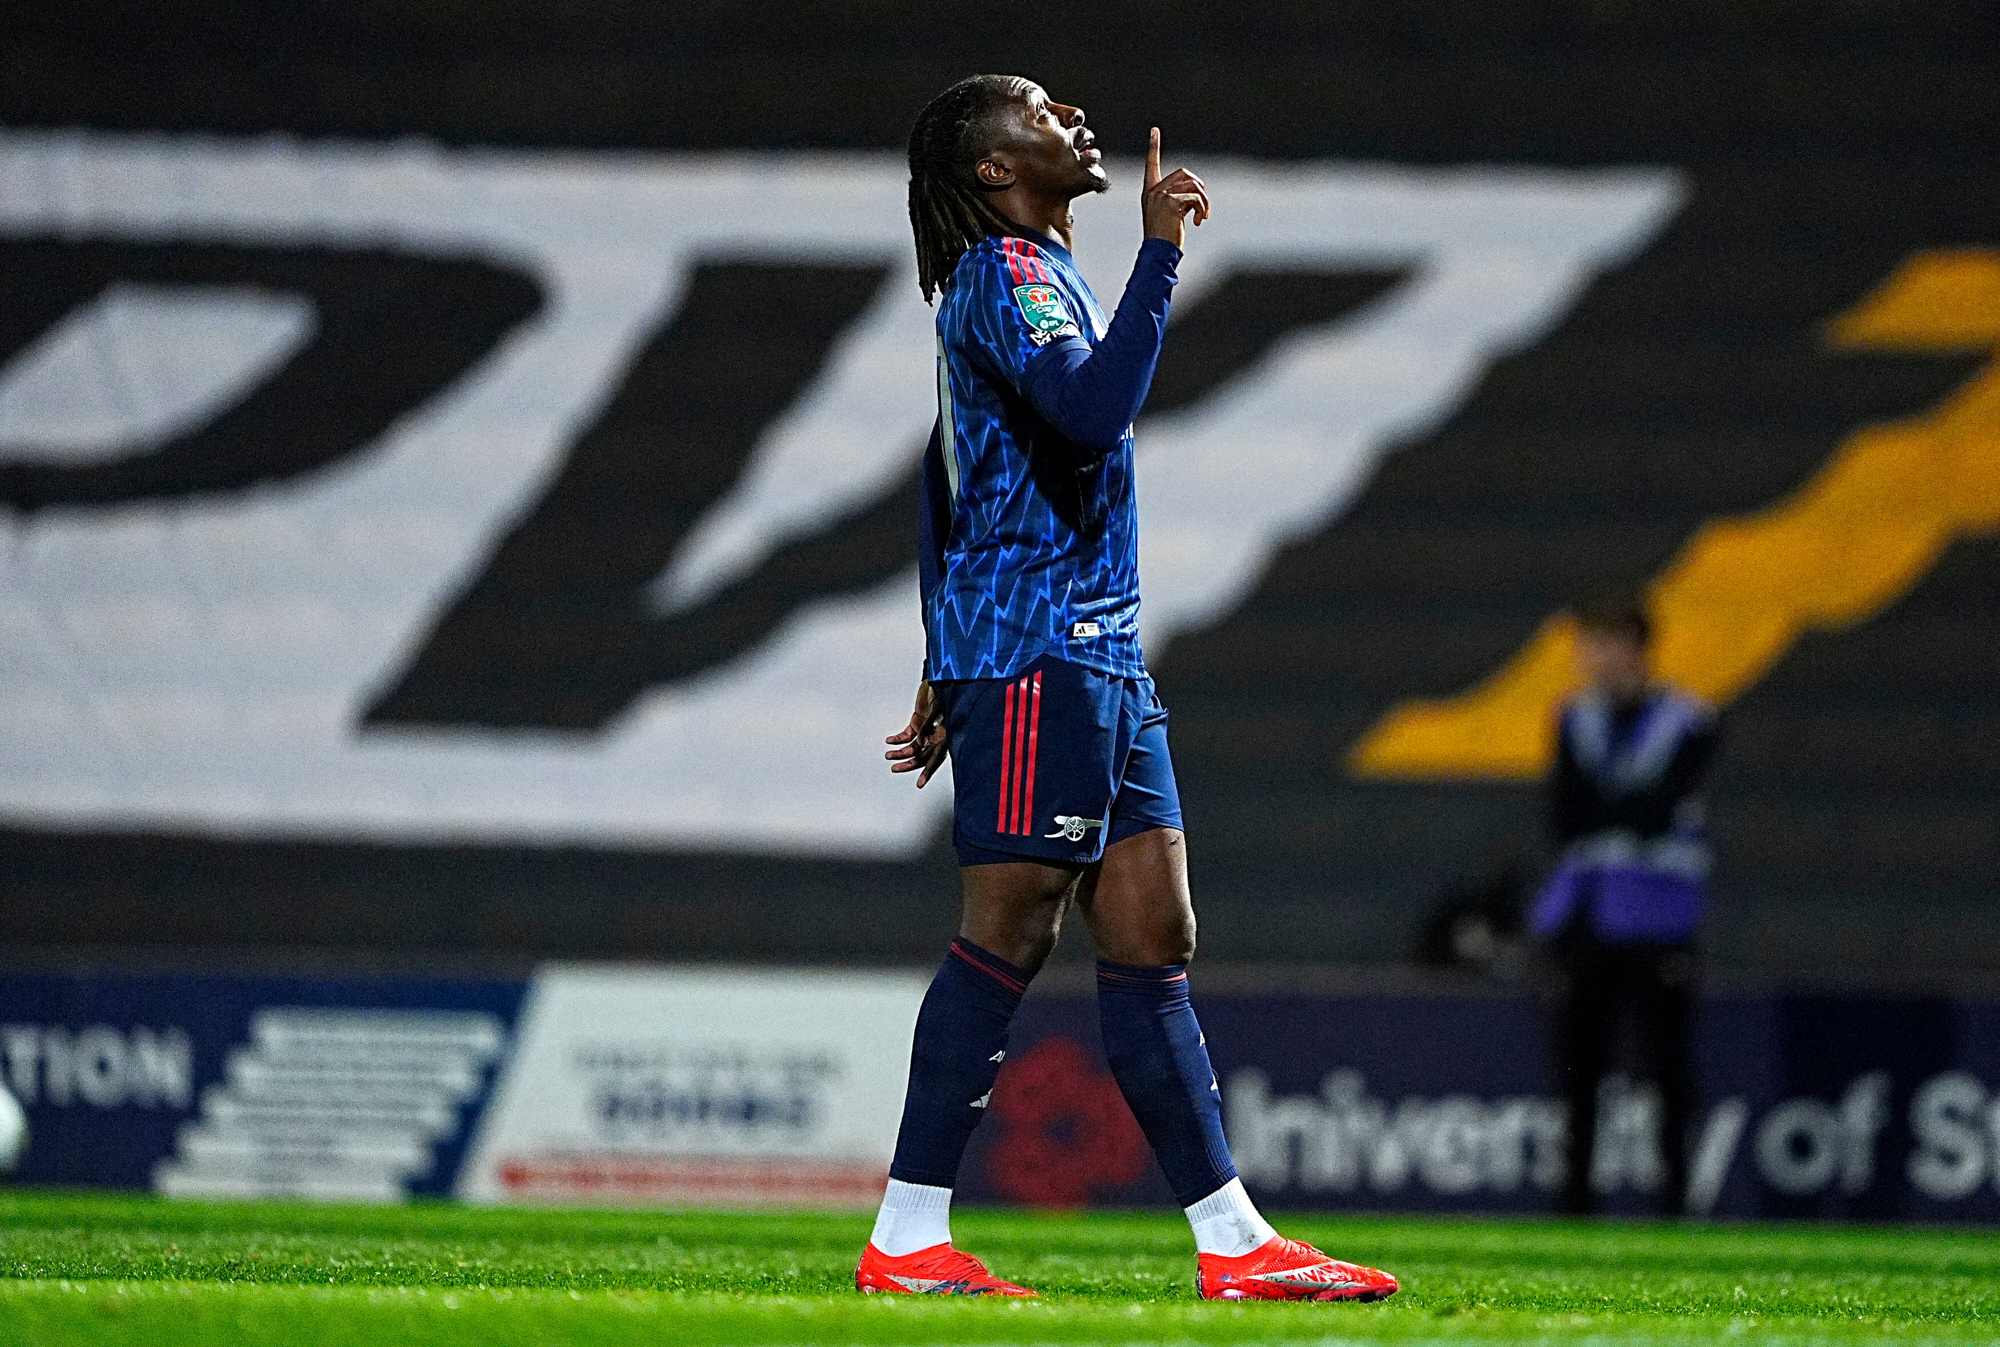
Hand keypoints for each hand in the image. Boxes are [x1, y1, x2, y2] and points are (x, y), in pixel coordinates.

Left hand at [886, 681, 947, 786]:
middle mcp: (937, 735)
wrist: (940, 675)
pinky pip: (907, 734)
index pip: (936, 758)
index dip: (928, 772)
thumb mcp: (937, 707)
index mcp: (946, 735)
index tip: (919, 784)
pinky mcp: (919, 721)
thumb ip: (930, 725)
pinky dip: (898, 739)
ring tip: (888, 755)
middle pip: (922, 756)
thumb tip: (920, 740)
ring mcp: (927, 729)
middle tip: (895, 768)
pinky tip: (889, 740)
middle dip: (908, 764)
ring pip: (913, 748)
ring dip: (900, 752)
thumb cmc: (943, 689)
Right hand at [1141, 127, 1209, 248]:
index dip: (1153, 147)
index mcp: (1150, 192)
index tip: (1154, 130)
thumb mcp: (1167, 214)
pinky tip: (1198, 222)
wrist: (1157, 253)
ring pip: (1193, 186)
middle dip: (1199, 187)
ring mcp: (1161, 196)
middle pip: (1184, 174)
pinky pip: (1196, 198)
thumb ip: (1176, 199)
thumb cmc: (1163, 237)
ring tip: (1202, 216)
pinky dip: (1202, 209)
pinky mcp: (1171, 203)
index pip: (1151, 165)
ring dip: (1204, 202)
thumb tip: (1198, 193)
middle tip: (1203, 206)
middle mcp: (1154, 191)